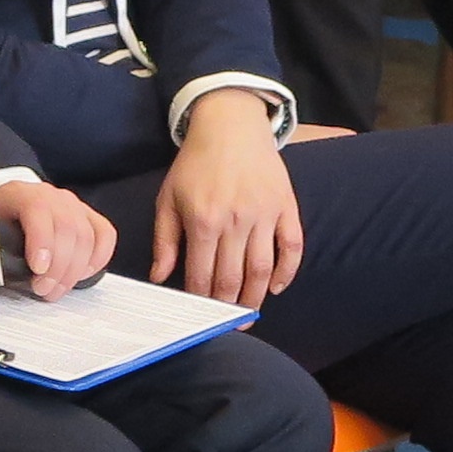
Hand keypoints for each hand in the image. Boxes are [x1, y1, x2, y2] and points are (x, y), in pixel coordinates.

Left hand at [0, 177, 115, 299]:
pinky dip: (98, 258)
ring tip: (57, 289)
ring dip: (74, 271)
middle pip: (67, 229)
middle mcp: (52, 197)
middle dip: (57, 267)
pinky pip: (105, 235)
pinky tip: (81, 273)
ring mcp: (74, 206)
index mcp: (23, 194)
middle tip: (43, 289)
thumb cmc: (0, 218)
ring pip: (87, 236)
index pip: (38, 211)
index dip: (42, 242)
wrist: (12, 203)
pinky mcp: (90, 217)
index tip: (38, 269)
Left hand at [149, 93, 302, 308]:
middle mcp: (235, 221)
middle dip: (229, 307)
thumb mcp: (168, 199)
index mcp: (203, 220)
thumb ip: (165, 240)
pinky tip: (275, 287)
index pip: (201, 275)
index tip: (200, 316)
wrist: (230, 126)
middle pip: (233, 278)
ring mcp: (264, 214)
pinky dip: (287, 271)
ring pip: (263, 269)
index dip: (201, 301)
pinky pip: (292, 246)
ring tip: (250, 315)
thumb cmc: (194, 164)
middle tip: (228, 325)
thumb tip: (159, 277)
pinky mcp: (285, 207)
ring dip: (257, 298)